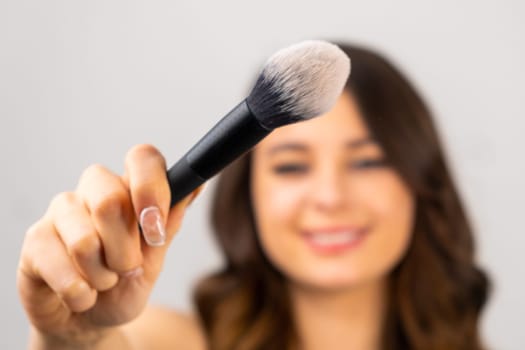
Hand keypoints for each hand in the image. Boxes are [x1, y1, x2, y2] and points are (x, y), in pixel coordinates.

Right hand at [17, 144, 200, 345]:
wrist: (90, 320)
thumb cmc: (124, 284)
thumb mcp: (155, 259)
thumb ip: (169, 223)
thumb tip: (197, 185)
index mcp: (129, 187)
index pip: (143, 158)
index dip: (151, 190)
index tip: (154, 230)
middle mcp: (94, 190)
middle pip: (110, 199)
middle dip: (126, 250)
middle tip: (126, 267)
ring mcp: (61, 211)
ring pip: (85, 241)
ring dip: (103, 276)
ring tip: (102, 281)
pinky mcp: (35, 239)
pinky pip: (61, 267)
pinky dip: (81, 293)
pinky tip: (80, 294)